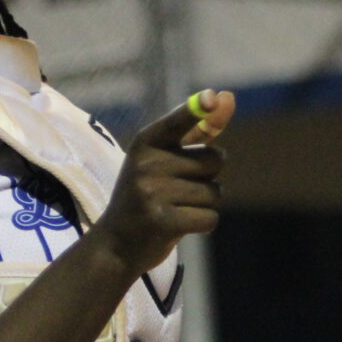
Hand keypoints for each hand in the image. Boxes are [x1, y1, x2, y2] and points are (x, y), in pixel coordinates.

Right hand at [88, 89, 234, 275]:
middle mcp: (147, 163)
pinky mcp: (162, 221)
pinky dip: (203, 224)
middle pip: (215, 160)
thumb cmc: (148, 195)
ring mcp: (152, 193)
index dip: (199, 109)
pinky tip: (179, 225)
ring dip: (205, 203)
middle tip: (178, 190)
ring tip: (176, 208)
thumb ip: (198, 130)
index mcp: (145, 142)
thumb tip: (226, 98)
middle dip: (208, 177)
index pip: (179, 121)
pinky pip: (209, 217)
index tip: (214, 96)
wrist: (115, 244)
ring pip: (215, 192)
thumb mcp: (162, 160)